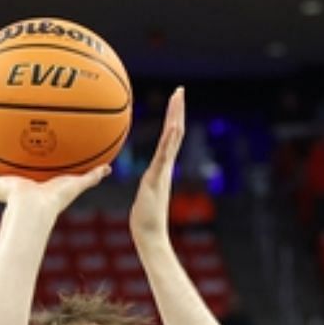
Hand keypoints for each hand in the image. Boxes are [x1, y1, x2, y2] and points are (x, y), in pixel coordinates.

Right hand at [0, 158, 108, 214]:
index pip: (36, 180)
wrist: (34, 206)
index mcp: (37, 189)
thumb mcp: (75, 183)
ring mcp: (7, 187)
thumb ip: (91, 177)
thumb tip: (109, 168)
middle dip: (12, 172)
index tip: (37, 166)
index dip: (37, 173)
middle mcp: (20, 188)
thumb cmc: (54, 200)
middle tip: (12, 160)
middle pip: (15, 179)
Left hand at [130, 88, 184, 244]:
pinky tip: (173, 127)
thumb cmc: (144, 217)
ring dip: (175, 118)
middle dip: (177, 111)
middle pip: (174, 133)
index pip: (169, 137)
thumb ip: (147, 182)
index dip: (173, 118)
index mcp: (161, 167)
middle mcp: (166, 166)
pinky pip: (164, 157)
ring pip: (172, 140)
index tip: (175, 100)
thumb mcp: (143, 192)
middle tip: (180, 90)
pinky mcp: (157, 179)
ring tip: (178, 99)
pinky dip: (169, 141)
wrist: (150, 234)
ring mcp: (163, 172)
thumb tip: (144, 177)